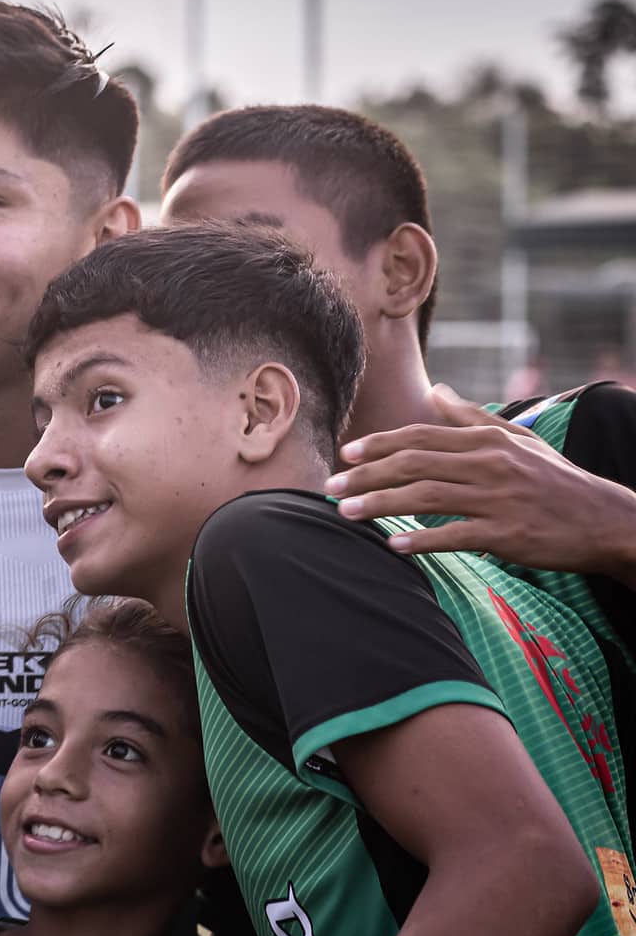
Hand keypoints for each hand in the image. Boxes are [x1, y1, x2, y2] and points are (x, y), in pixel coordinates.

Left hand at [327, 384, 635, 577]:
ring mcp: (498, 500)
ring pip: (425, 497)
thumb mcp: (519, 440)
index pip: (421, 436)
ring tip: (346, 512)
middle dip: (366, 475)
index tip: (345, 454)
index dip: (379, 444)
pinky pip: (455, 536)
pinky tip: (393, 545)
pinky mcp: (507, 534)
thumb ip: (473, 417)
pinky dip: (421, 540)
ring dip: (380, 505)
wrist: (605, 520)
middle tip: (329, 486)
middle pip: (414, 464)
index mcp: (487, 441)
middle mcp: (490, 464)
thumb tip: (438, 390)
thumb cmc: (554, 480)